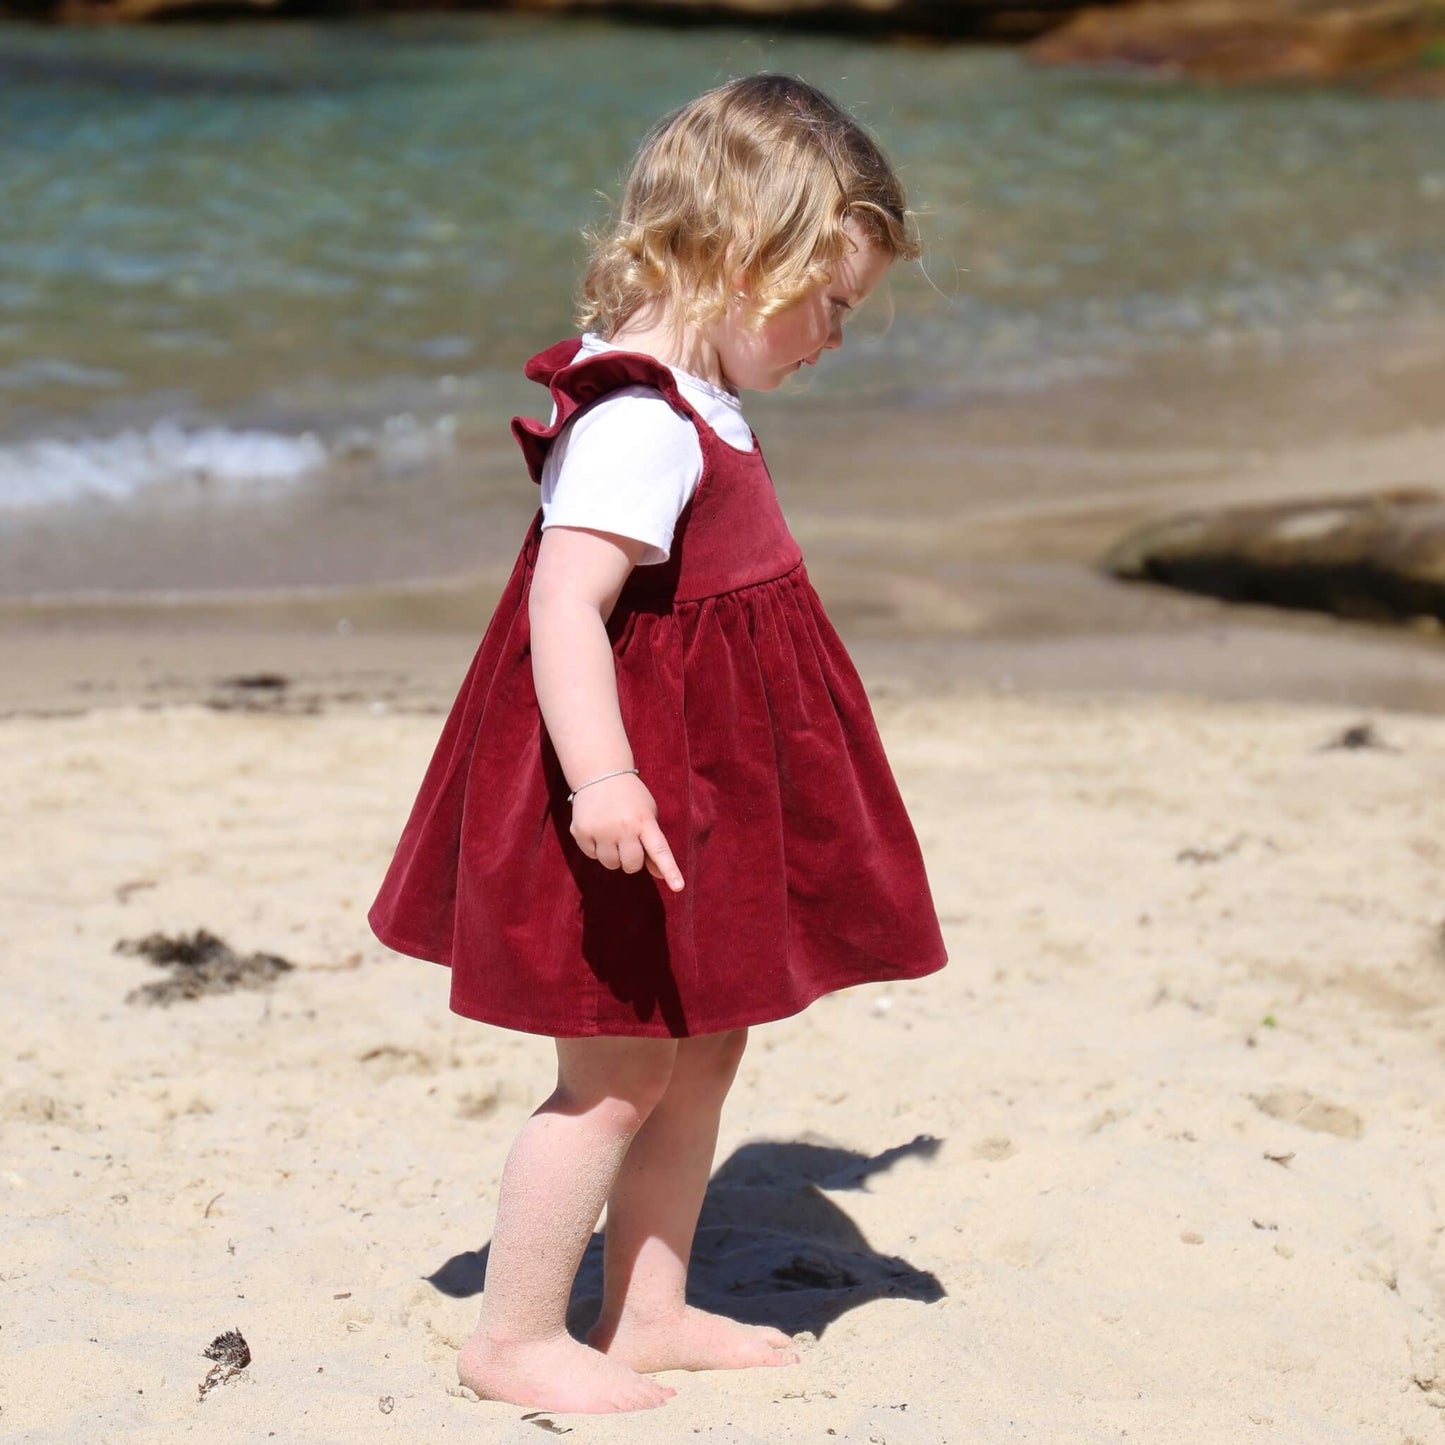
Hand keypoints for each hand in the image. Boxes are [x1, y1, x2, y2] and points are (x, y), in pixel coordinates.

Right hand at [569, 773, 684, 891]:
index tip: (679, 887)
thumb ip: (654, 845)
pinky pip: (592, 855)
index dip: (670, 870)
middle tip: (628, 842)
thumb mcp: (647, 816)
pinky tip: (597, 828)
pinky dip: (595, 848)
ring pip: (611, 864)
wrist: (600, 774)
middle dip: (631, 860)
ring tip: (611, 834)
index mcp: (645, 821)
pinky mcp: (581, 831)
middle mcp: (623, 826)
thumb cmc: (630, 799)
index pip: (660, 850)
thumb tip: (660, 876)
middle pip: (632, 865)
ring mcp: (601, 829)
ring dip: (613, 856)